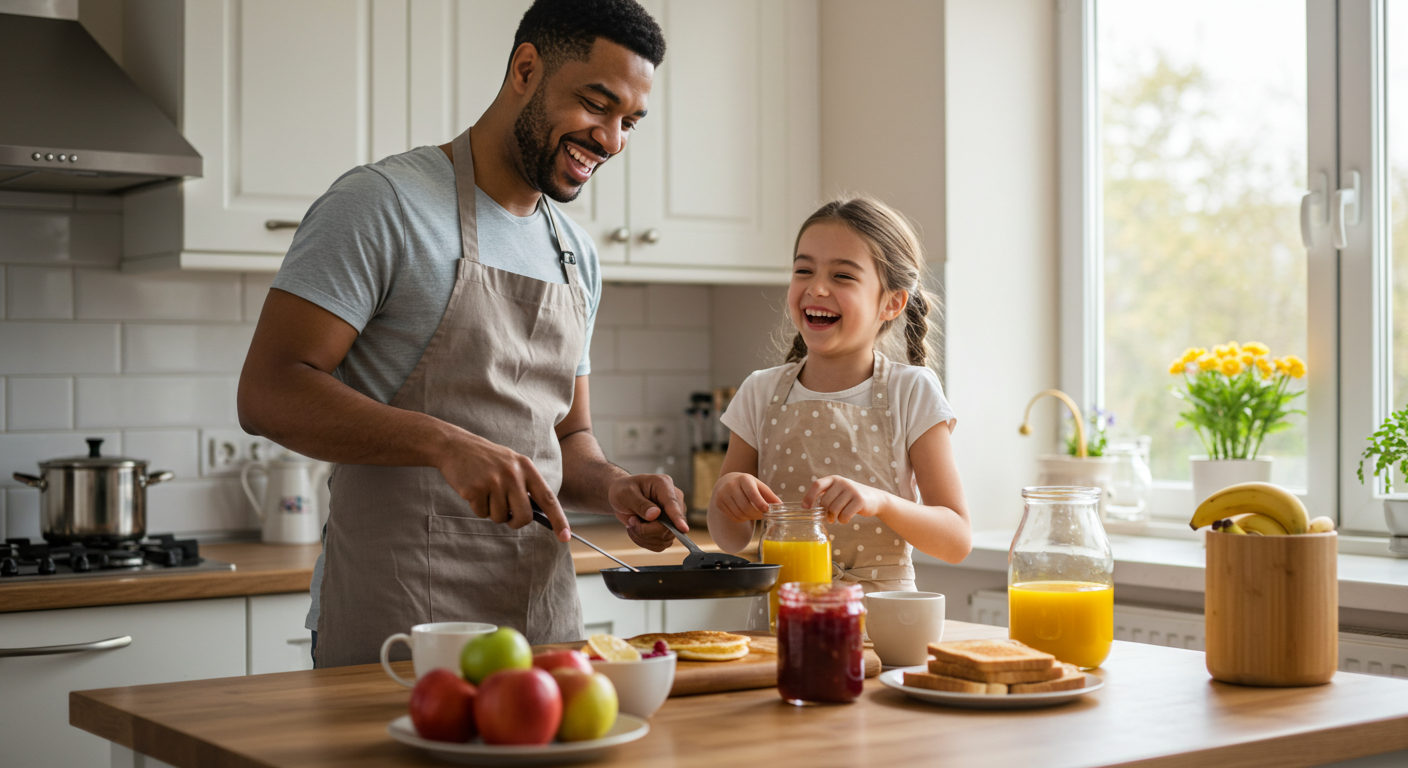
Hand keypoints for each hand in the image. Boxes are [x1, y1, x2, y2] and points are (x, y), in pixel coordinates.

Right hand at [435, 433, 569, 541]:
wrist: (456, 446)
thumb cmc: (488, 460)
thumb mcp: (513, 465)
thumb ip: (526, 486)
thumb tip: (538, 514)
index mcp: (526, 468)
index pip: (548, 498)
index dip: (558, 519)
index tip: (565, 536)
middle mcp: (513, 474)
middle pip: (524, 516)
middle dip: (515, 522)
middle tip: (506, 515)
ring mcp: (494, 481)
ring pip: (500, 518)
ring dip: (492, 512)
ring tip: (486, 493)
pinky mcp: (475, 489)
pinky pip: (481, 513)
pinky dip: (478, 507)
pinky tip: (474, 490)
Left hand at [609, 474, 686, 551]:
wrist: (621, 497)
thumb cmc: (623, 490)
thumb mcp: (626, 494)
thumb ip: (640, 503)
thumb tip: (655, 514)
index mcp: (664, 485)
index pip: (673, 504)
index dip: (677, 518)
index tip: (683, 529)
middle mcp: (673, 501)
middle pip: (670, 526)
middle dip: (646, 530)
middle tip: (631, 522)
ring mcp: (673, 517)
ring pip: (665, 538)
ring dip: (643, 537)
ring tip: (633, 524)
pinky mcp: (668, 529)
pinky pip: (660, 544)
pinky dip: (645, 542)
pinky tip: (637, 530)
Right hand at [712, 472, 780, 522]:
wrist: (728, 482)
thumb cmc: (748, 485)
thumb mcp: (759, 486)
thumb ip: (770, 496)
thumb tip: (781, 507)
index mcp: (744, 479)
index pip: (752, 493)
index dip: (760, 503)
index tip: (767, 510)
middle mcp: (731, 485)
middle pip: (746, 507)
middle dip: (756, 514)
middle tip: (762, 515)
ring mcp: (722, 494)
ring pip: (739, 514)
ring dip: (749, 518)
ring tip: (753, 514)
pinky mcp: (718, 503)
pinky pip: (733, 517)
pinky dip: (742, 519)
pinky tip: (745, 514)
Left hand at [803, 476, 888, 524]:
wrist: (875, 498)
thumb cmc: (851, 498)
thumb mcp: (838, 492)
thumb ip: (826, 496)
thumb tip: (806, 508)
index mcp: (834, 479)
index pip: (817, 485)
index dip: (808, 497)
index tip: (805, 508)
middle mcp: (842, 482)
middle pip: (824, 501)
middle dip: (824, 513)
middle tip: (827, 518)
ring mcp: (851, 490)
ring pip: (833, 510)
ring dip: (833, 518)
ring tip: (835, 518)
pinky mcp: (860, 500)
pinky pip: (844, 515)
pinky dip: (843, 520)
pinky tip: (845, 519)